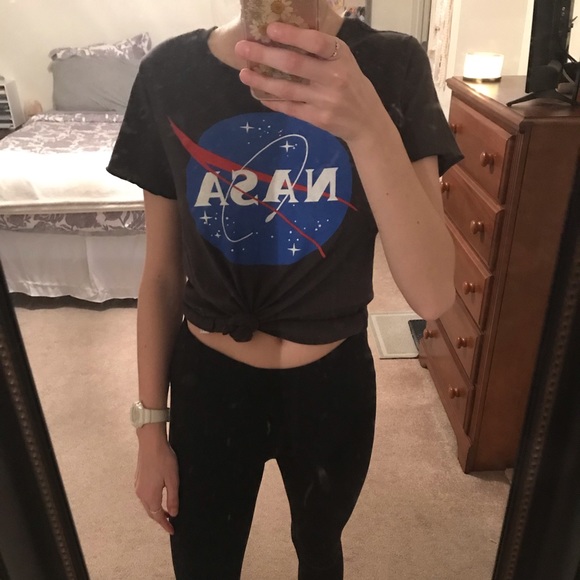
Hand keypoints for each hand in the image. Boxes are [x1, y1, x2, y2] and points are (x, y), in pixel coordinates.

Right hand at [134, 426, 178, 534]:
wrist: (151, 443)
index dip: (165, 524)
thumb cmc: (164, 460)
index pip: (157, 516)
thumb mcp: (173, 480)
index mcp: (150, 496)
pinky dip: (151, 502)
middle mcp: (141, 494)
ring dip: (155, 510)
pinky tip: (158, 497)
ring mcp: (137, 486)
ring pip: (146, 504)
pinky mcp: (138, 479)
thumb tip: (173, 513)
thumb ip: (173, 498)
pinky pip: (144, 496)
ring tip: (166, 511)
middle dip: (160, 519)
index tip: (172, 531)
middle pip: (150, 512)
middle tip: (170, 523)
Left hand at [235, 22, 388, 143]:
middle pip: (294, 64)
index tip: (270, 28)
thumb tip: (285, 38)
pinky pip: (289, 107)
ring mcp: (324, 100)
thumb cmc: (353, 86)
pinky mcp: (317, 118)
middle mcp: (333, 78)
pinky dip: (272, 100)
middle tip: (243, 48)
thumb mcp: (345, 62)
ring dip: (261, 80)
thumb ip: (322, 53)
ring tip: (244, 73)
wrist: (366, 123)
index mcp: (341, 57)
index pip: (316, 42)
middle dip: (265, 55)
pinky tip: (258, 93)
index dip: (292, 34)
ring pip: (286, 88)